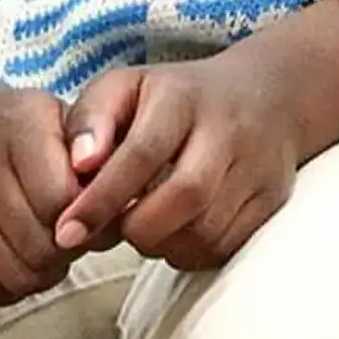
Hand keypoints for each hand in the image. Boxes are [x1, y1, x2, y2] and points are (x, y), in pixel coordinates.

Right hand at [0, 76, 81, 308]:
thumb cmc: (11, 125)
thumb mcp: (55, 116)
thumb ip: (94, 153)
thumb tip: (122, 210)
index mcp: (20, 126)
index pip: (63, 200)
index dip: (87, 218)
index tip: (94, 217)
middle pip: (42, 245)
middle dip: (67, 251)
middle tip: (70, 239)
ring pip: (16, 275)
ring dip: (42, 274)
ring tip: (45, 251)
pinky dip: (9, 288)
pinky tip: (15, 262)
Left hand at [54, 45, 302, 272]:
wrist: (268, 94)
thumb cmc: (176, 97)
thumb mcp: (126, 87)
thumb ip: (90, 119)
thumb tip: (77, 166)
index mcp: (182, 97)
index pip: (142, 152)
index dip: (102, 198)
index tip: (67, 232)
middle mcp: (226, 129)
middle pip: (183, 197)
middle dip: (136, 228)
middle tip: (115, 227)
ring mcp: (256, 166)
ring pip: (205, 231)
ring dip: (163, 243)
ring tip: (146, 224)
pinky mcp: (271, 199)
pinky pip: (225, 247)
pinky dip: (191, 251)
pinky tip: (177, 230)